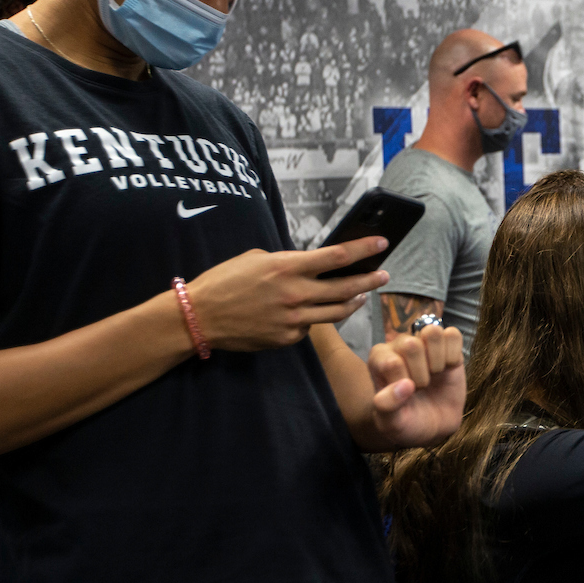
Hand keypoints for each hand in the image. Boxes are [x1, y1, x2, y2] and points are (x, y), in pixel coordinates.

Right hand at [186, 237, 389, 350]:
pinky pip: (310, 327)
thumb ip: (287, 262)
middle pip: (345, 288)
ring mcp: (294, 319)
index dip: (363, 249)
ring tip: (362, 294)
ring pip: (336, 312)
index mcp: (287, 267)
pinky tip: (315, 312)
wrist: (199, 317)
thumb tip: (307, 266)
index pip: (337, 257)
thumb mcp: (256, 258)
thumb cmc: (224, 281)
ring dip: (353, 302)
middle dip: (369, 280)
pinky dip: (316, 318)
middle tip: (384, 275)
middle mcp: (296, 293)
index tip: (382, 244)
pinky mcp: (287, 338)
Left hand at [368, 325, 465, 448]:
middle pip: (411, 344)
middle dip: (420, 374)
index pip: (392, 362)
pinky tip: (448, 368)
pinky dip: (453, 354)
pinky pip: (453, 334)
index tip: (405, 395)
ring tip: (434, 375)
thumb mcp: (391, 423)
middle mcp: (400, 346)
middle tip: (421, 388)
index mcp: (379, 359)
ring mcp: (425, 343)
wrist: (434, 427)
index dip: (403, 383)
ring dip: (437, 360)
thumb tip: (405, 386)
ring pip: (432, 332)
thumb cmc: (407, 422)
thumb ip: (388, 406)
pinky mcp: (447, 344)